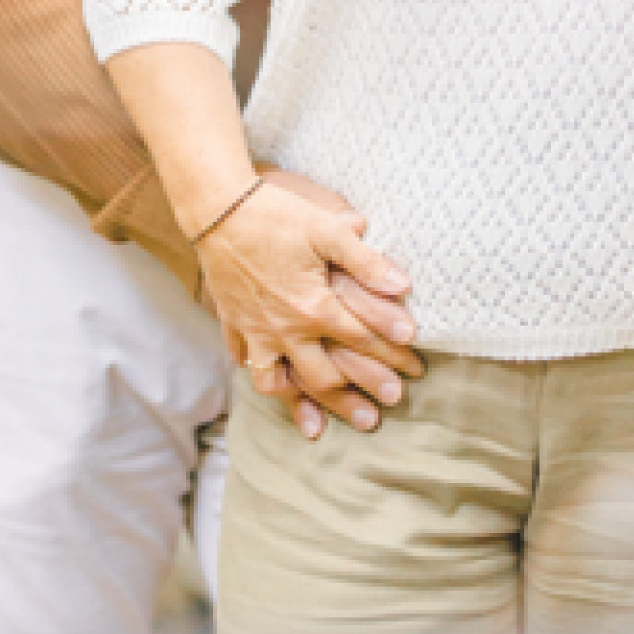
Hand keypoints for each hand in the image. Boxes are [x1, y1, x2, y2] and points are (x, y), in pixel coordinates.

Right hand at [200, 168, 422, 442]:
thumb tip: (403, 286)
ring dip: (300, 404)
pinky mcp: (232, 322)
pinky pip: (245, 361)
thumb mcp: (327, 230)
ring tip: (319, 425)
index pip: (361, 339)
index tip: (417, 368)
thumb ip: (366, 262)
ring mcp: (255, 330)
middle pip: (322, 377)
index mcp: (313, 306)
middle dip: (352, 400)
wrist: (217, 209)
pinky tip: (271, 382)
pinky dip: (259, 374)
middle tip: (377, 417)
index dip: (392, 353)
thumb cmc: (276, 214)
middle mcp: (284, 328)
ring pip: (276, 382)